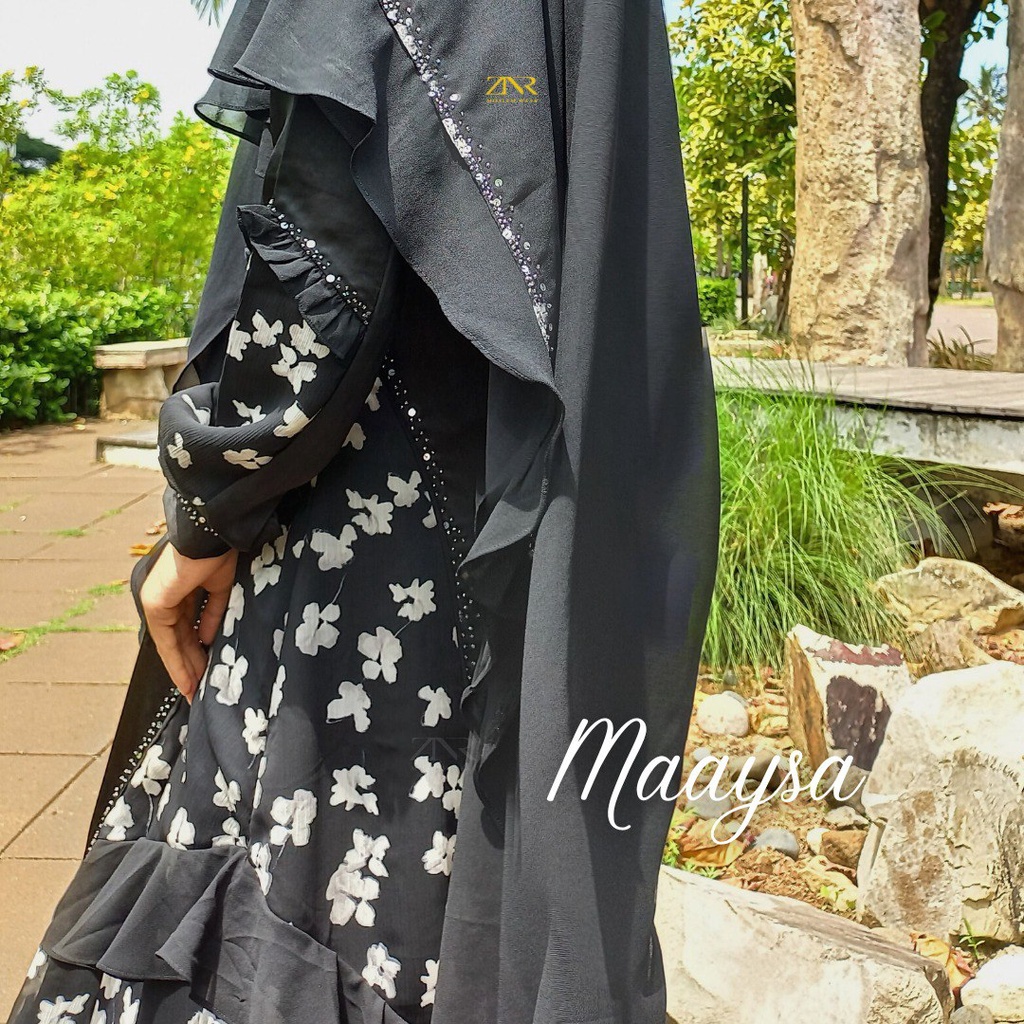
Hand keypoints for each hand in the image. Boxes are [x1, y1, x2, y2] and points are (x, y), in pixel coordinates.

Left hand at [140, 543, 238, 702]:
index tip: (206, 669)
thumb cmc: (220, 553)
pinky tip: (188, 677)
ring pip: (171, 643)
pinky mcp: (155, 604)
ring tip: (195, 690)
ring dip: (184, 668)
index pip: (186, 625)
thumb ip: (212, 615)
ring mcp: (157, 600)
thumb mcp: (220, 589)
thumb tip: (207, 639)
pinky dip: (176, 661)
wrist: (211, 535)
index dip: (196, 648)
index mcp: (180, 589)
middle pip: (178, 637)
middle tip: (199, 687)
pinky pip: (166, 640)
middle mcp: (165, 597)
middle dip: (190, 664)